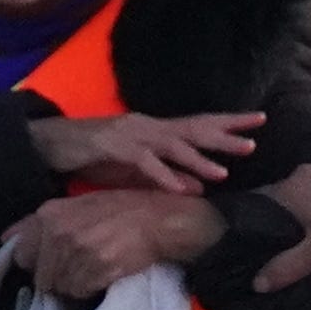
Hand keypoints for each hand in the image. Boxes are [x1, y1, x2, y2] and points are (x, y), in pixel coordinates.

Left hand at [12, 188, 223, 297]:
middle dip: (55, 276)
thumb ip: (41, 222)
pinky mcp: (97, 269)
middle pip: (40, 276)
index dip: (37, 261)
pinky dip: (90, 288)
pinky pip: (80, 291)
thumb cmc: (123, 209)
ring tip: (95, 268)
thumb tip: (6, 237)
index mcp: (50, 214)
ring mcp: (78, 252)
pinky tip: (104, 273)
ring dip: (75, 283)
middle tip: (78, 266)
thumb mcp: (79, 204)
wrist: (164, 219)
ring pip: (60, 286)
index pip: (22, 254)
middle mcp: (59, 233)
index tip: (52, 261)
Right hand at [29, 111, 260, 192]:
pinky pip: (143, 163)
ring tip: (223, 173)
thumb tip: (201, 187)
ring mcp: (132, 134)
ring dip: (198, 159)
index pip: (199, 123)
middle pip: (193, 128)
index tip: (258, 121)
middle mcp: (149, 126)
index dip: (228, 122)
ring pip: (172, 146)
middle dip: (224, 134)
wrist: (53, 143)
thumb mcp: (137, 169)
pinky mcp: (113, 146)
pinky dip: (163, 176)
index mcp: (156, 129)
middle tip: (254, 141)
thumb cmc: (95, 155)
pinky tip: (180, 188)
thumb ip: (168, 176)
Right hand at [248, 163, 310, 292]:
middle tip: (265, 249)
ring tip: (289, 241)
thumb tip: (256, 283)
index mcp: (290, 190)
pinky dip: (306, 209)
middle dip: (269, 224)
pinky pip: (309, 193)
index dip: (247, 226)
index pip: (254, 206)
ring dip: (289, 217)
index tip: (243, 245)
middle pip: (272, 201)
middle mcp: (299, 176)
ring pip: (293, 198)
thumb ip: (286, 267)